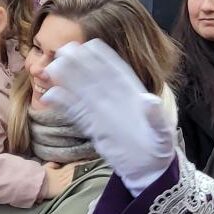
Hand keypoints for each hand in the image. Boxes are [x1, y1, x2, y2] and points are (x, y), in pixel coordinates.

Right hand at [42, 40, 175, 195]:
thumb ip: (157, 118)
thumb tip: (150, 100)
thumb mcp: (163, 133)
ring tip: (52, 68)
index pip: (118, 72)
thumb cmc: (159, 147)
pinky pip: (77, 114)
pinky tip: (50, 96)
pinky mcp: (94, 128)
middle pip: (96, 78)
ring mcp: (103, 113)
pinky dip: (65, 105)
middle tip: (64, 50)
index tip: (91, 44)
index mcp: (134, 95)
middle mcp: (116, 100)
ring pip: (83, 93)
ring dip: (68, 80)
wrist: (149, 168)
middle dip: (81, 63)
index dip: (105, 58)